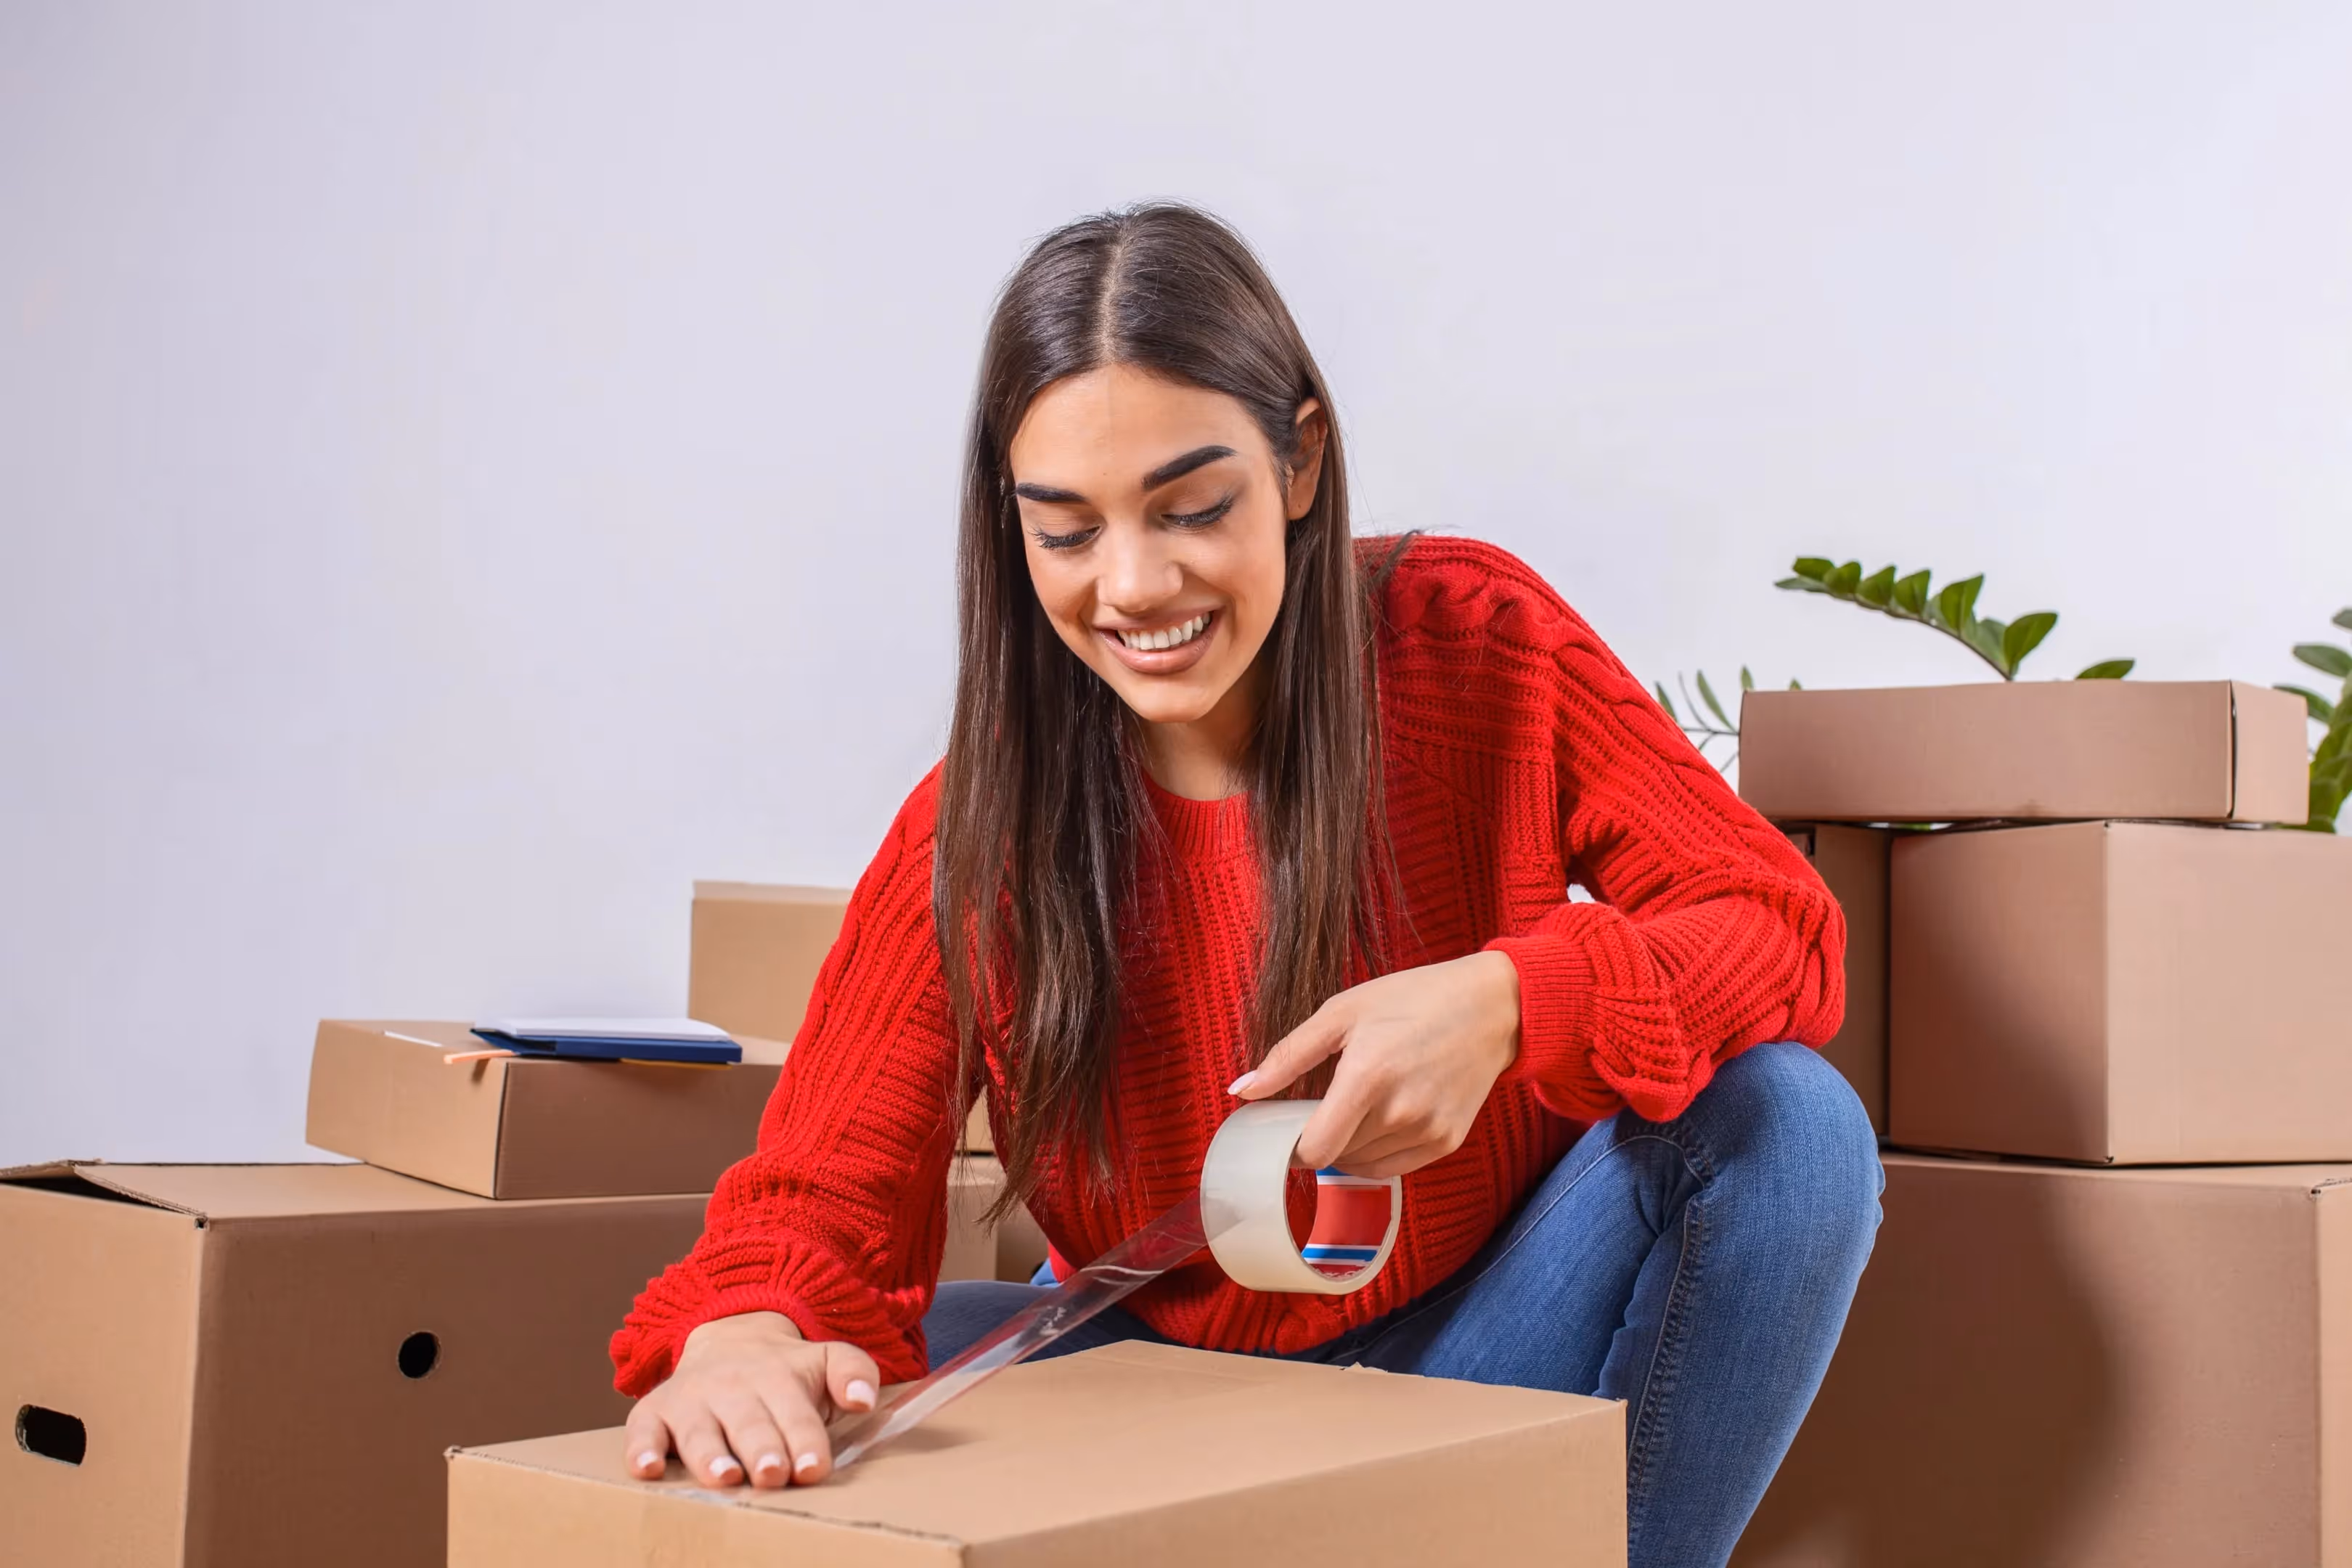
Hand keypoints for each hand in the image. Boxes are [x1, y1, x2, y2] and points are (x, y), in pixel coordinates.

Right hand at [621, 1310, 879, 1488]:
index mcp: (778, 1376)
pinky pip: (642, 1429)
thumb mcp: (825, 1358)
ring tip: (724, 1478)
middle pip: (749, 1423)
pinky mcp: (653, 1411)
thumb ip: (853, 1372)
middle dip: (761, 1449)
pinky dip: (641, 1448)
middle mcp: (732, 1387)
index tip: (813, 1468)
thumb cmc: (784, 1369)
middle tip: (772, 1474)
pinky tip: (647, 1468)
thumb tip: (864, 1398)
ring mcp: (691, 1399)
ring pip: (699, 1431)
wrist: (727, 1336)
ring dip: (710, 1455)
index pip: (795, 1414)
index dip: (805, 1441)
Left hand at [1232, 950, 1521, 1176]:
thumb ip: (1288, 1055)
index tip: (1287, 1128)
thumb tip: (1241, 1091)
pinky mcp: (1447, 1142)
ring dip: (1349, 1145)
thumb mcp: (1343, 1011)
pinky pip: (1395, 1167)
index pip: (1314, 1149)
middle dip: (1321, 1136)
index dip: (1292, 1147)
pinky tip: (1384, 1116)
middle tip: (1328, 1101)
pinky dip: (1377, 1151)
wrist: (1492, 1006)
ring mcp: (1427, 1131)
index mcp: (1367, 1077)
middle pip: (1336, 1157)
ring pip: (1363, 1165)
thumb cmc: (1414, 999)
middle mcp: (1399, 1112)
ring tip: (1361, 1102)